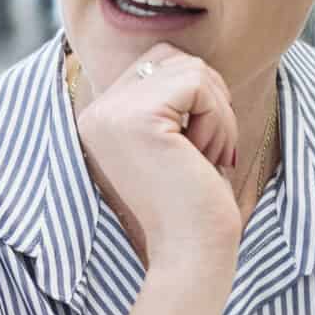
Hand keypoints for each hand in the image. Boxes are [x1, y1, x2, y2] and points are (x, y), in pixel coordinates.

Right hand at [71, 44, 243, 272]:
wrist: (190, 256)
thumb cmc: (194, 208)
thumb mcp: (175, 144)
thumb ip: (170, 103)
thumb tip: (195, 63)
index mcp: (100, 120)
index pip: (157, 64)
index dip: (196, 97)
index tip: (200, 148)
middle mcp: (96, 114)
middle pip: (172, 57)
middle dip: (208, 99)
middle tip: (208, 151)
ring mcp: (112, 113)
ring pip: (192, 68)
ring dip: (218, 114)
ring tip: (206, 157)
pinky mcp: (138, 117)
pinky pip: (200, 84)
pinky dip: (219, 119)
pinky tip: (206, 158)